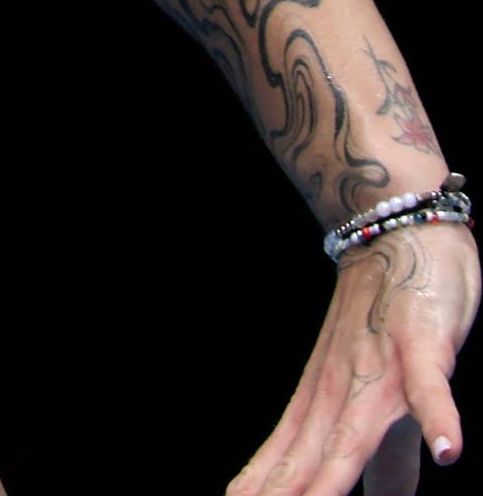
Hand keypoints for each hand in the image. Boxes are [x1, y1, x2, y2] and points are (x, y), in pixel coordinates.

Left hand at [227, 219, 479, 494]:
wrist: (398, 240)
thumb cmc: (388, 327)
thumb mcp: (384, 404)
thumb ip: (386, 459)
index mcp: (321, 409)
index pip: (285, 464)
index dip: (260, 491)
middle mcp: (338, 394)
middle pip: (306, 460)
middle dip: (285, 495)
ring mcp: (378, 371)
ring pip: (353, 434)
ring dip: (334, 475)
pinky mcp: (422, 347)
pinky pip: (430, 387)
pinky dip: (439, 417)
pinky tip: (449, 453)